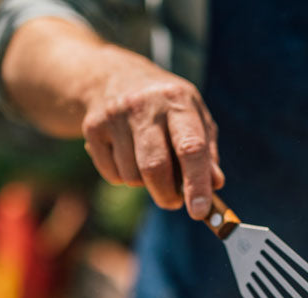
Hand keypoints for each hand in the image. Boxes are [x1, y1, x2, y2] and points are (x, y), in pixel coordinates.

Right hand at [80, 58, 223, 218]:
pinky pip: (112, 174)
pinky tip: (127, 155)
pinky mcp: (92, 127)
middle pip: (155, 168)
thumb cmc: (165, 106)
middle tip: (174, 201)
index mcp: (178, 101)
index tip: (200, 211)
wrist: (112, 75)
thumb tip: (214, 185)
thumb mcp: (193, 116)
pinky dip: (124, 176)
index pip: (190, 148)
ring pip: (132, 176)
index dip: (196, 184)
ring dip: (145, 184)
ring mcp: (115, 115)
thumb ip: (207, 151)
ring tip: (149, 163)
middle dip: (167, 195)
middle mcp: (145, 105)